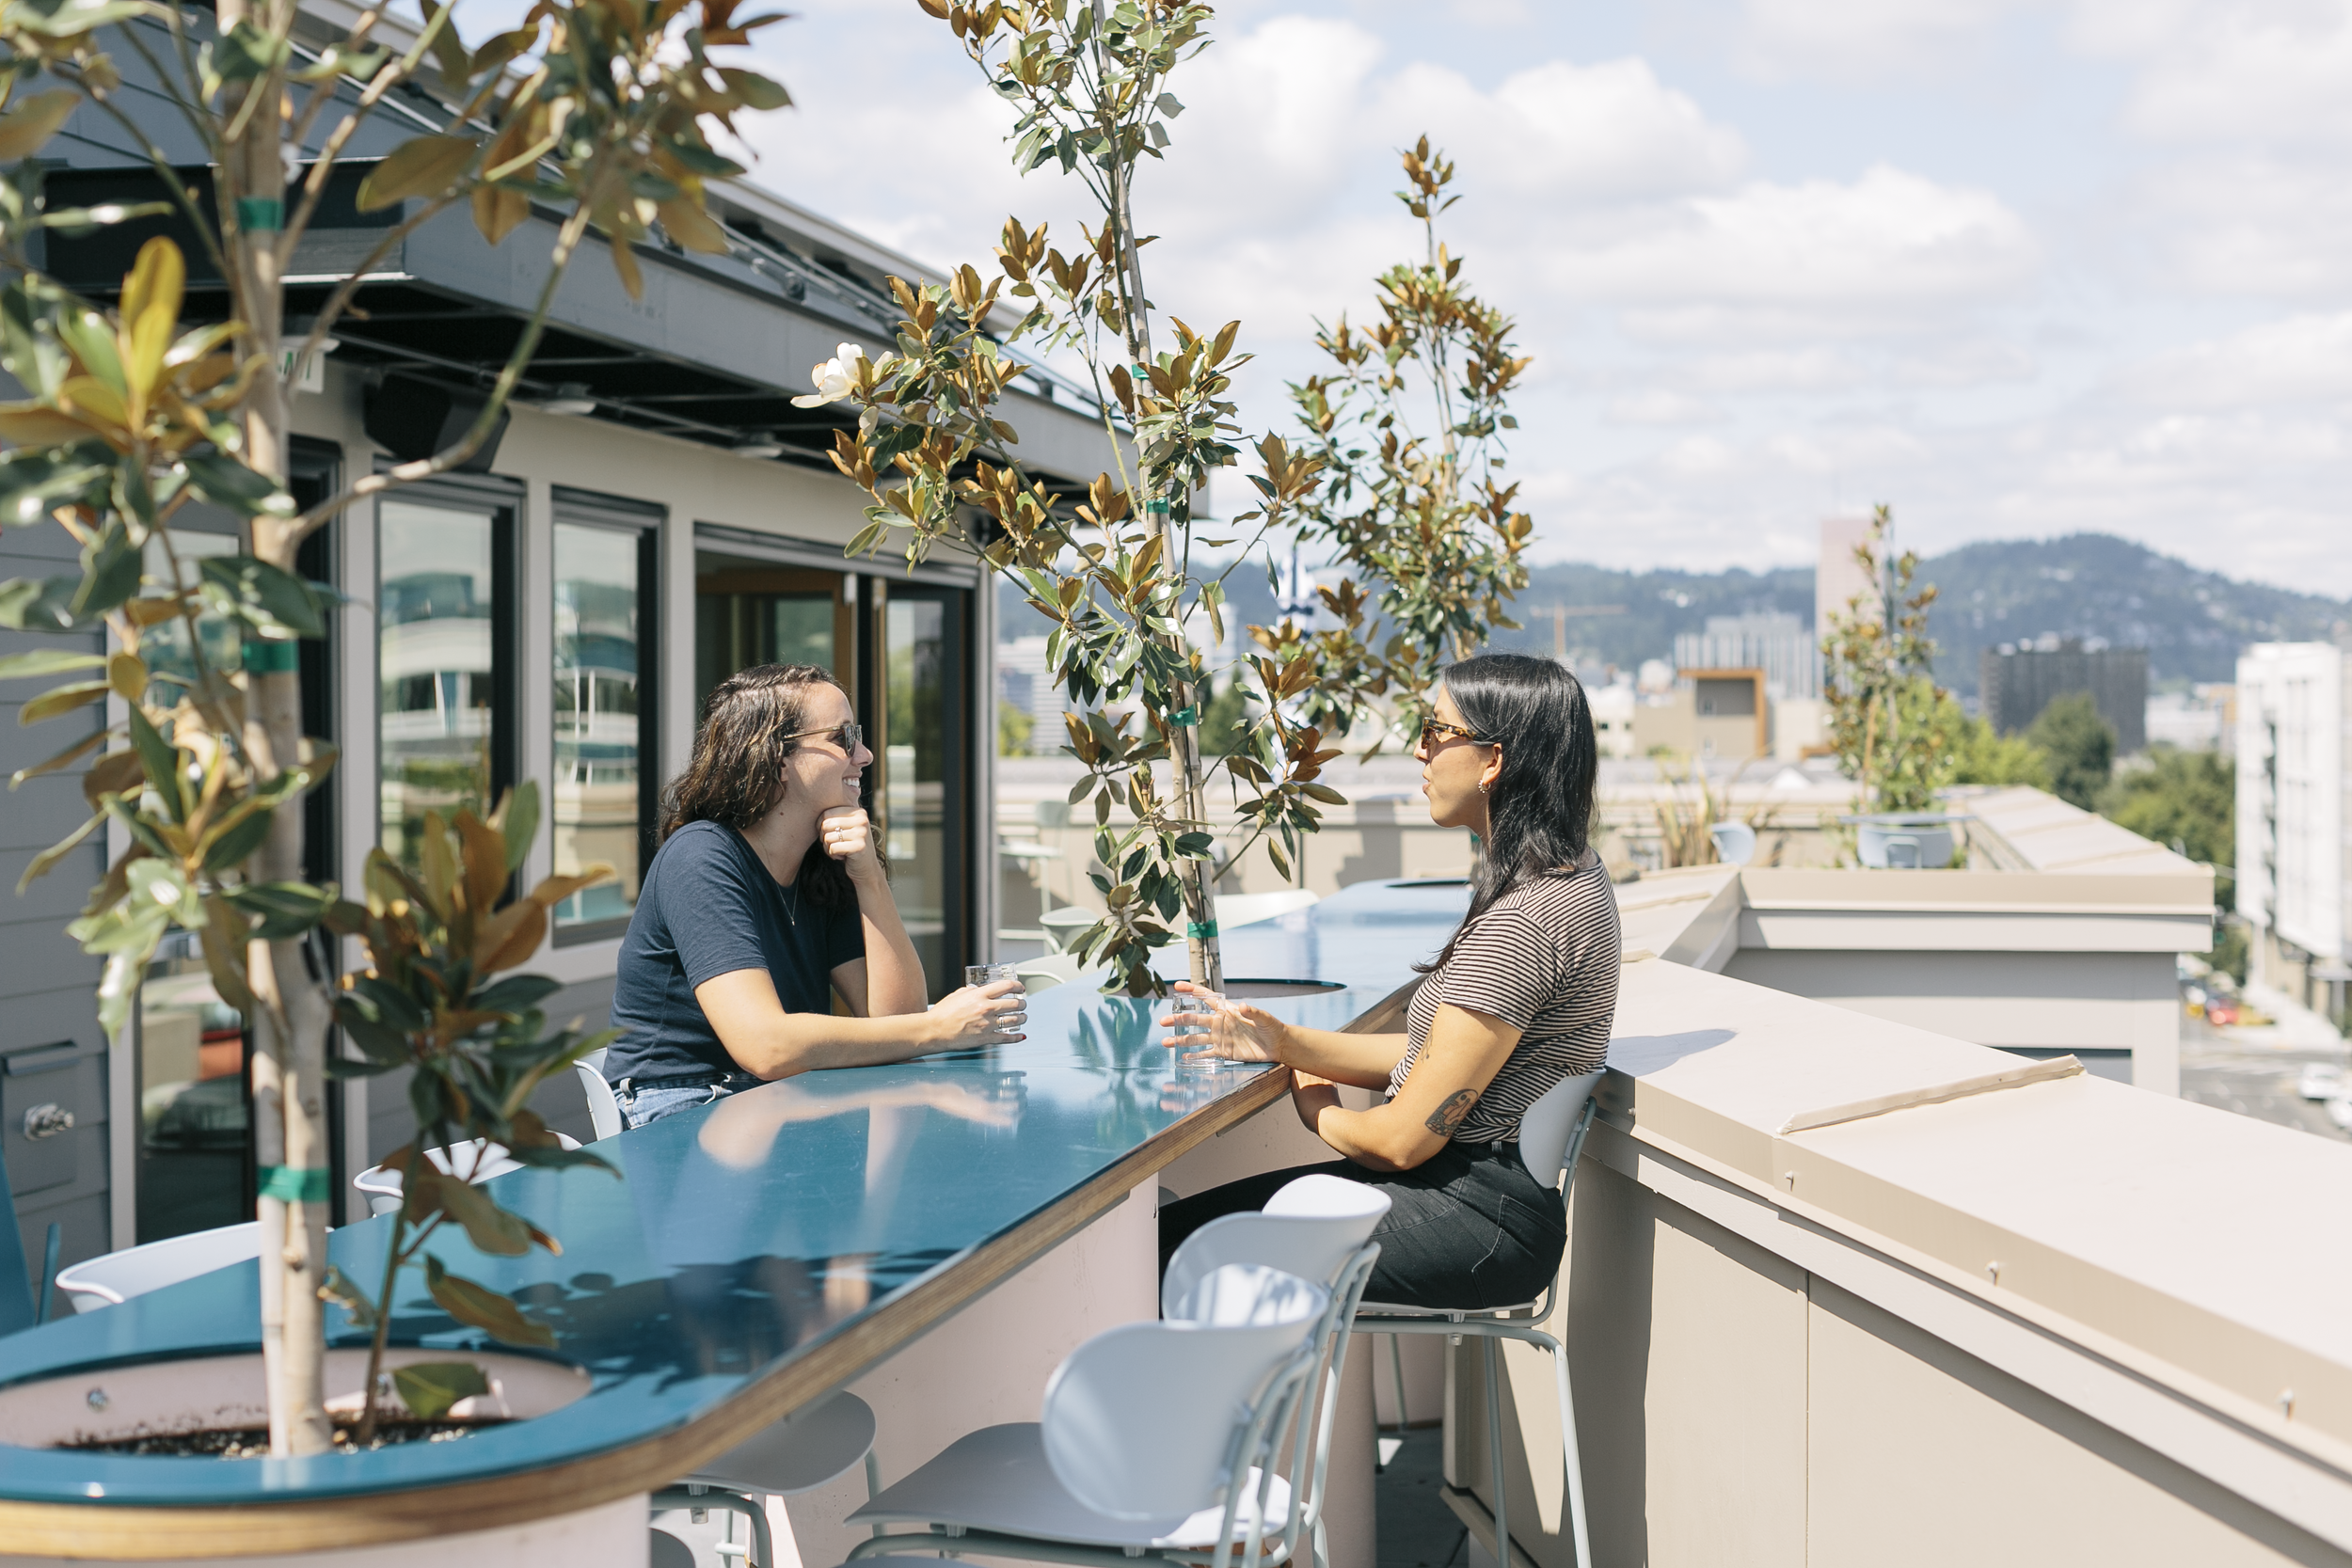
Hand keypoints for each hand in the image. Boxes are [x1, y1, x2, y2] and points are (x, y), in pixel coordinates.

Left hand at [818, 805, 881, 877]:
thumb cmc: (852, 846)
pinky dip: (833, 855)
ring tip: (839, 850)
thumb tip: (826, 798)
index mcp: (859, 812)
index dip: (820, 825)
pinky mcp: (859, 847)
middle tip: (833, 844)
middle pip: (826, 824)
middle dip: (824, 837)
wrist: (867, 869)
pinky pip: (832, 848)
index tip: (826, 834)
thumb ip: (839, 815)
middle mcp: (862, 820)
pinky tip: (842, 856)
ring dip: (828, 848)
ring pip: (827, 837)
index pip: (827, 812)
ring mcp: (862, 833)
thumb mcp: (848, 827)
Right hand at [925, 977, 1027, 1049]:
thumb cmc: (942, 1013)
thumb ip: (972, 991)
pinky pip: (1006, 1038)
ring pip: (1014, 1020)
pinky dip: (1016, 1037)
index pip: (1006, 986)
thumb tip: (981, 988)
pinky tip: (1021, 1035)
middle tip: (1023, 1004)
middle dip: (1023, 1003)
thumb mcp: (957, 995)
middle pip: (1015, 1004)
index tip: (1020, 988)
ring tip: (1023, 1017)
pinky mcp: (986, 1039)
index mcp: (979, 995)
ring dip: (1022, 1018)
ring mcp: (987, 1025)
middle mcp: (986, 1009)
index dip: (1017, 986)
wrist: (934, 1031)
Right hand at [1161, 981, 1286, 1063]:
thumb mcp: (1264, 1018)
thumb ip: (1253, 1012)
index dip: (1192, 991)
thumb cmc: (1272, 1027)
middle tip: (1164, 1021)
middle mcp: (1220, 1023)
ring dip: (1181, 1039)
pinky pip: (1206, 1054)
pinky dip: (1195, 1056)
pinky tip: (1183, 1057)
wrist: (1277, 1045)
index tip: (1177, 986)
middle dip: (1178, 1019)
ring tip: (1166, 1042)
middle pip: (1194, 1019)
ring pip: (1195, 1038)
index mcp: (1227, 1010)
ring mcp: (1220, 1038)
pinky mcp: (1224, 1052)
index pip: (1206, 997)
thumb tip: (1244, 1006)